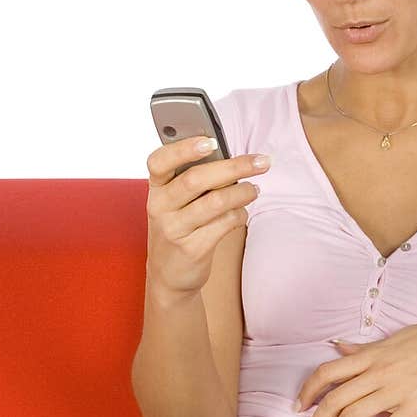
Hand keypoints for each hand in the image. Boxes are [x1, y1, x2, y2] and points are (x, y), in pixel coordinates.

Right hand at [145, 136, 271, 295]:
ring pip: (214, 203)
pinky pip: (223, 225)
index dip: (183, 149)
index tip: (211, 141)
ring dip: (242, 193)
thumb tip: (229, 157)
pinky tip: (242, 212)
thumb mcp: (175, 203)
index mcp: (155, 188)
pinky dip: (239, 215)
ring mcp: (173, 230)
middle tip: (261, 162)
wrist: (169, 275)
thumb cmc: (179, 228)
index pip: (159, 161)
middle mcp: (159, 207)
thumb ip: (193, 180)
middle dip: (234, 167)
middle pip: (196, 180)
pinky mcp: (191, 249)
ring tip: (255, 189)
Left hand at [294, 313, 416, 416]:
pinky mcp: (415, 407)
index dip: (307, 391)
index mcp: (370, 356)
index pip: (326, 373)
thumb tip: (338, 346)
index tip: (299, 407)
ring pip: (353, 416)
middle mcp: (377, 373)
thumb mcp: (394, 338)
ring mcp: (395, 391)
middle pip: (333, 400)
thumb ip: (364, 348)